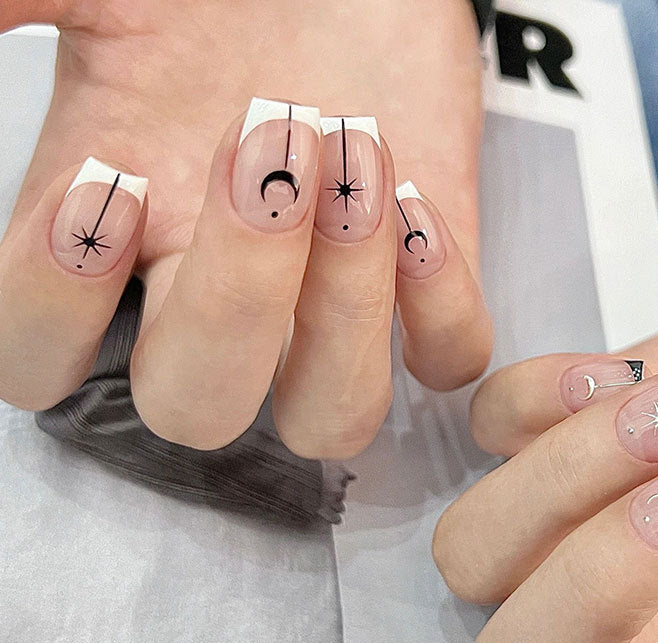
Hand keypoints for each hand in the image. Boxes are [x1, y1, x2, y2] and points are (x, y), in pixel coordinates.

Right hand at [0, 0, 491, 457]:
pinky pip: (445, 361)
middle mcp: (221, 299)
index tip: (113, 181)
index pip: (42, 367)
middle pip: (198, 410)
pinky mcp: (425, 284)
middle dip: (235, 299)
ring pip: (331, 418)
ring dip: (348, 314)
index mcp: (122, 245)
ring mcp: (329, 307)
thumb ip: (22, 10)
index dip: (58, 310)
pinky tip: (421, 203)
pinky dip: (443, 307)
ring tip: (357, 161)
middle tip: (269, 151)